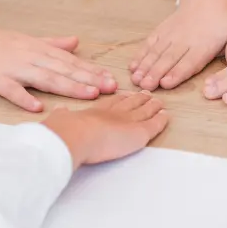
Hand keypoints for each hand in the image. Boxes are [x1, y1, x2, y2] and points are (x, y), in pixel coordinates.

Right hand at [0, 16, 117, 111]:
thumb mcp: (25, 40)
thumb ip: (52, 43)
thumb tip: (76, 42)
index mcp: (38, 49)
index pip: (70, 60)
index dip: (92, 70)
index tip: (112, 79)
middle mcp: (30, 57)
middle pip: (64, 69)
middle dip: (89, 78)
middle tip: (111, 88)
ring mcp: (12, 68)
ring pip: (45, 78)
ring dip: (69, 86)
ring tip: (89, 95)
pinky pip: (12, 90)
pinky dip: (24, 98)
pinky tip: (38, 108)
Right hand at [42, 91, 168, 166]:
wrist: (75, 135)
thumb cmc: (65, 130)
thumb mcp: (60, 119)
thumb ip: (62, 115)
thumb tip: (60, 110)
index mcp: (96, 111)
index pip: (112, 103)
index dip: (120, 98)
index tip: (125, 94)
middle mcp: (114, 113)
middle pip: (130, 103)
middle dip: (138, 98)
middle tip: (146, 92)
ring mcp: (128, 121)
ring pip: (145, 111)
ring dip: (152, 106)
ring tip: (159, 102)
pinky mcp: (140, 132)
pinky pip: (154, 125)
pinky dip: (161, 120)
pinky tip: (166, 116)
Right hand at [130, 0, 226, 90]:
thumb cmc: (222, 20)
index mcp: (203, 45)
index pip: (189, 61)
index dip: (177, 73)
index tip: (166, 83)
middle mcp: (184, 41)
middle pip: (168, 59)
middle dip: (156, 73)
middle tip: (145, 85)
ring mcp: (171, 35)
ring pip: (156, 52)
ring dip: (145, 66)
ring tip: (135, 78)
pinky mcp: (161, 31)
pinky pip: (149, 43)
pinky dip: (140, 54)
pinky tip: (132, 66)